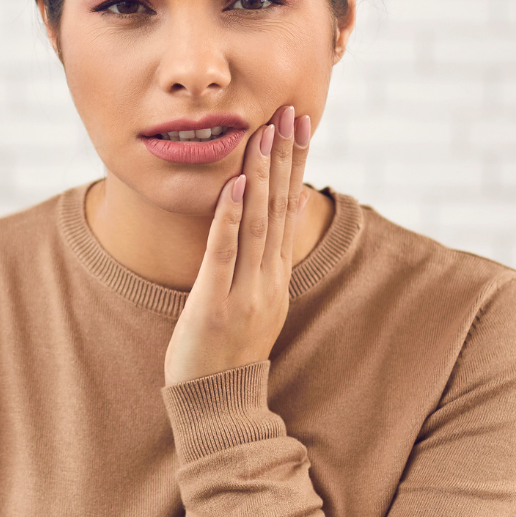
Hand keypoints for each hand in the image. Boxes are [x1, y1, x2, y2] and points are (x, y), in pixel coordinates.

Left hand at [163, 106, 312, 386]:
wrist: (218, 405)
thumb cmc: (228, 352)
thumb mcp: (257, 301)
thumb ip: (268, 259)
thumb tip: (283, 212)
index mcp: (277, 276)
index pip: (289, 209)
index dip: (296, 164)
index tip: (300, 124)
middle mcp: (268, 279)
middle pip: (280, 207)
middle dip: (286, 157)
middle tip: (292, 112)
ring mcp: (245, 292)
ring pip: (258, 222)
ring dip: (263, 175)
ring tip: (266, 133)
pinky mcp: (215, 304)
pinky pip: (224, 253)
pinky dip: (231, 217)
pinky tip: (236, 184)